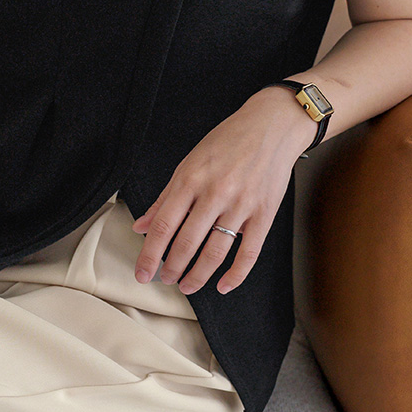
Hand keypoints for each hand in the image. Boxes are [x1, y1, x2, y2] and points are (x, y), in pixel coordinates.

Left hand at [131, 87, 315, 294]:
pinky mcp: (264, 213)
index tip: (142, 272)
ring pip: (215, 252)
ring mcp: (241, 205)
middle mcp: (215, 193)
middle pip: (187, 243)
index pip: (164, 226)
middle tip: (165, 280)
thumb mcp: (189, 163)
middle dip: (172, 268)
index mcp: (191, 179)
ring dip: (198, 275)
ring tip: (187, 285)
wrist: (271, 126)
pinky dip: (235, 275)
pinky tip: (223, 285)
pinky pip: (248, 252)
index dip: (150, 254)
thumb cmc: (228, 141)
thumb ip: (165, 198)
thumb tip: (141, 225)